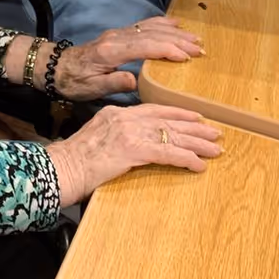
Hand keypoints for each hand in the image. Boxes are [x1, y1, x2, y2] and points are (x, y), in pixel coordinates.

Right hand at [45, 104, 222, 205]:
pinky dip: (186, 158)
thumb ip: (115, 133)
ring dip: (197, 144)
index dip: (178, 114)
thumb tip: (130, 142)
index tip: (196, 118)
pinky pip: (167, 152)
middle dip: (194, 128)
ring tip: (215, 149)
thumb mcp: (96, 137)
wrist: (62, 168)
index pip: (153, 110)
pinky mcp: (133, 149)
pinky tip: (199, 165)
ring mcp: (129, 132)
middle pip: (167, 120)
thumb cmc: (74, 160)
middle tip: (215, 133)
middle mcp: (125, 117)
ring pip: (172, 135)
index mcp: (116, 113)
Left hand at [55, 17, 204, 100]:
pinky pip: (143, 25)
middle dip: (178, 40)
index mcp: (111, 51)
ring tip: (194, 38)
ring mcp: (118, 33)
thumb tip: (135, 81)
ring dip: (174, 32)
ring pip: (150, 28)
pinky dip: (161, 23)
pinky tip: (174, 24)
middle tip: (199, 48)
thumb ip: (114, 83)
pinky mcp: (118, 34)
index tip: (187, 56)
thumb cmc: (74, 81)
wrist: (56, 67)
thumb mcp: (91, 89)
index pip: (145, 46)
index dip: (168, 50)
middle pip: (152, 34)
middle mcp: (116, 38)